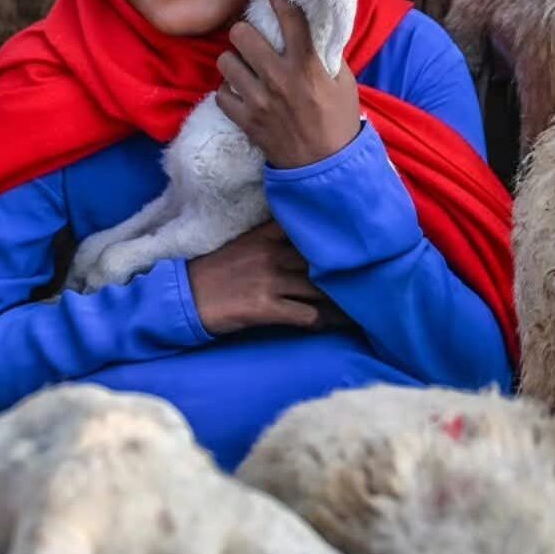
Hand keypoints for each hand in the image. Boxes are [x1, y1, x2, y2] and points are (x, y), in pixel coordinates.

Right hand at [187, 221, 349, 336]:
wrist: (184, 297)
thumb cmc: (215, 272)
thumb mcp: (243, 244)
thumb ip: (272, 238)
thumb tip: (306, 242)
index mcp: (266, 235)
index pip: (310, 228)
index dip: (337, 238)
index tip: (359, 245)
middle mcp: (271, 253)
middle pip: (323, 260)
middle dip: (348, 273)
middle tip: (370, 282)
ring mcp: (269, 280)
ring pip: (320, 290)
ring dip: (341, 302)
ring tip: (359, 309)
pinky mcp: (265, 307)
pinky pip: (306, 315)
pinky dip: (321, 322)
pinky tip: (326, 325)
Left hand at [215, 0, 361, 169]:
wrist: (327, 164)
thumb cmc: (338, 118)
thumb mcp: (343, 80)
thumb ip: (324, 52)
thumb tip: (311, 24)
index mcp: (307, 63)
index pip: (288, 16)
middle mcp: (279, 77)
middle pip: (241, 33)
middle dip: (244, 32)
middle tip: (251, 39)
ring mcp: (259, 99)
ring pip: (225, 61)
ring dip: (233, 61)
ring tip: (243, 67)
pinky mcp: (246, 120)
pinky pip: (221, 94)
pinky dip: (229, 91)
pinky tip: (240, 92)